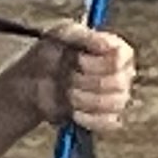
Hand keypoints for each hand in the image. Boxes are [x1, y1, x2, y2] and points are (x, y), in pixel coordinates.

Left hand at [13, 23, 133, 134]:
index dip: (97, 62)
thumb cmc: (51, 53)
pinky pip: (109, 123)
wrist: (34, 81)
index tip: (78, 59)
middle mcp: (123, 74)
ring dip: (84, 99)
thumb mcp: (63, 34)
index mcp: (117, 51)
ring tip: (68, 93)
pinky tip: (74, 111)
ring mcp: (118, 97)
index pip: (120, 58)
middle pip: (118, 82)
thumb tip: (107, 45)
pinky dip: (89, 119)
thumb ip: (85, 35)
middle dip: (85, 81)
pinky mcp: (108, 118)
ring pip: (114, 103)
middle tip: (68, 77)